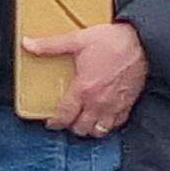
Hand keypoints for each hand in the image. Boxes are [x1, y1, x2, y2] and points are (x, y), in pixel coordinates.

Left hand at [25, 19, 147, 137]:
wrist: (141, 42)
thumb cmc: (111, 41)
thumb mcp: (77, 40)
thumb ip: (51, 45)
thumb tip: (28, 44)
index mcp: (84, 89)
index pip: (65, 116)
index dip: (55, 122)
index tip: (51, 122)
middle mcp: (98, 102)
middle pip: (81, 128)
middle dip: (72, 126)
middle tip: (68, 119)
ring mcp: (115, 106)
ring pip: (99, 131)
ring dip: (90, 129)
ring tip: (85, 121)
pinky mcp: (128, 104)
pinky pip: (117, 124)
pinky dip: (109, 125)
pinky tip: (104, 118)